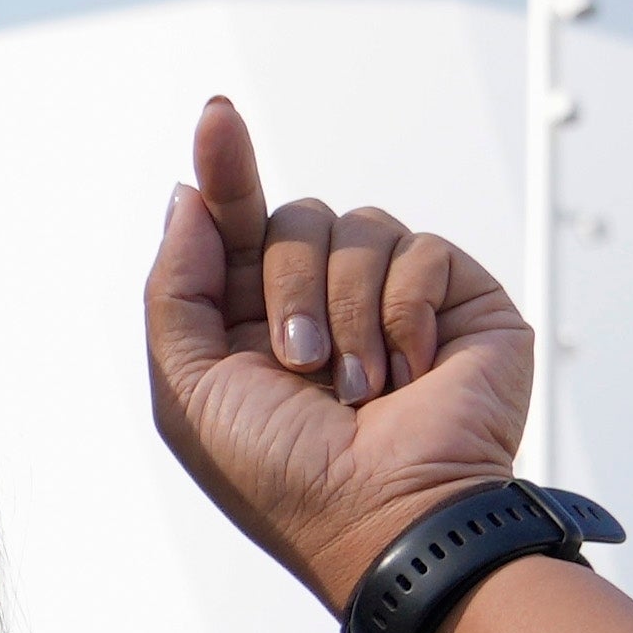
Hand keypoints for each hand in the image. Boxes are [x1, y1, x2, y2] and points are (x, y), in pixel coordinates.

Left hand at [141, 94, 530, 612]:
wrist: (390, 517)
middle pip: (291, 218)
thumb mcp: (189, 390)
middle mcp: (323, 303)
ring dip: (348, 312)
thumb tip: (189, 195)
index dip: (226, 168)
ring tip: (362, 388)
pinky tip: (412, 372)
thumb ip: (176, 288)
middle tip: (302, 364)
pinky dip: (406, 312)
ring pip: (355, 226)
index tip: (217, 114)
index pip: (237, 222)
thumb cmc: (286, 475)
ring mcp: (392, 297)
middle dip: (287, 286)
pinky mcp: (456, 296)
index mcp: (255, 322)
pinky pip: (420, 248)